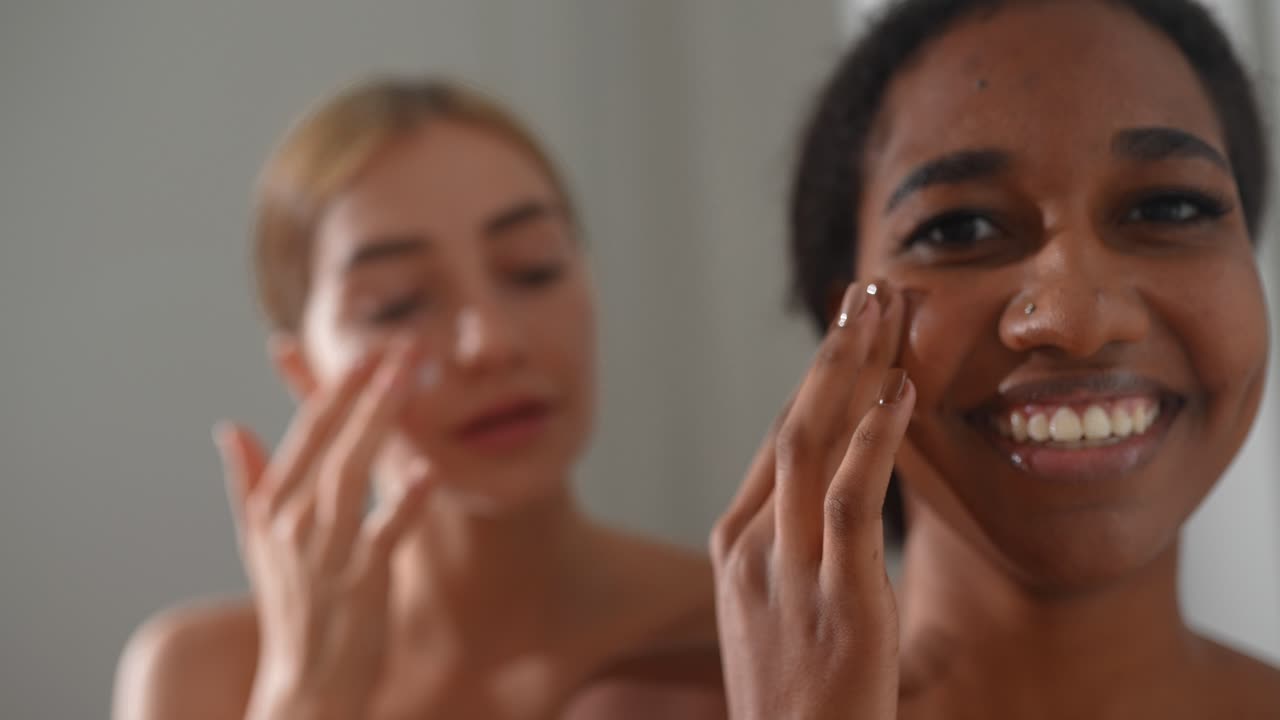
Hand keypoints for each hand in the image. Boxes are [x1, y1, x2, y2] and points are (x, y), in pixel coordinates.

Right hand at [214, 337, 429, 719]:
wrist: (303, 686)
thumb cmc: (290, 609)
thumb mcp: (256, 544)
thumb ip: (246, 483)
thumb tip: (228, 428)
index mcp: (272, 505)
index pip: (307, 431)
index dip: (338, 387)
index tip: (370, 350)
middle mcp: (292, 521)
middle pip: (332, 439)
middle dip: (369, 388)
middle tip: (406, 347)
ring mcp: (324, 551)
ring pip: (352, 471)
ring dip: (382, 421)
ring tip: (414, 378)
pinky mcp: (359, 582)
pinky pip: (384, 532)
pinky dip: (402, 501)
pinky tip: (426, 469)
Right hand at [710, 282, 911, 719]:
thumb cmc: (798, 705)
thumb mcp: (779, 619)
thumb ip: (798, 554)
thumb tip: (838, 502)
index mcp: (738, 547)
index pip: (780, 441)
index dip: (817, 378)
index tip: (850, 328)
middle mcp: (754, 546)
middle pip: (792, 423)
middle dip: (833, 350)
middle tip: (869, 289)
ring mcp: (789, 570)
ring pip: (813, 443)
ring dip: (850, 368)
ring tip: (885, 307)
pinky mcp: (838, 598)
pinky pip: (852, 500)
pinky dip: (875, 437)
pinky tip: (901, 389)